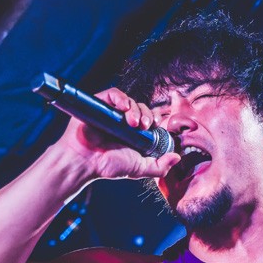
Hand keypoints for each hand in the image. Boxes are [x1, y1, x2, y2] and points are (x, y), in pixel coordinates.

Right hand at [56, 87, 180, 180]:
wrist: (84, 161)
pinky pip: (114, 94)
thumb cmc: (108, 166)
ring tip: (133, 122)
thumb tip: (178, 157)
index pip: (148, 119)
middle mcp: (122, 121)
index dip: (153, 119)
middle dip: (146, 115)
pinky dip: (122, 98)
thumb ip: (160, 167)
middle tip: (144, 126)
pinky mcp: (99, 104)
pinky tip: (124, 108)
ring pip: (130, 101)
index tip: (154, 126)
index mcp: (132, 134)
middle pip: (141, 108)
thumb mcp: (139, 168)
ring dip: (135, 109)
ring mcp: (111, 112)